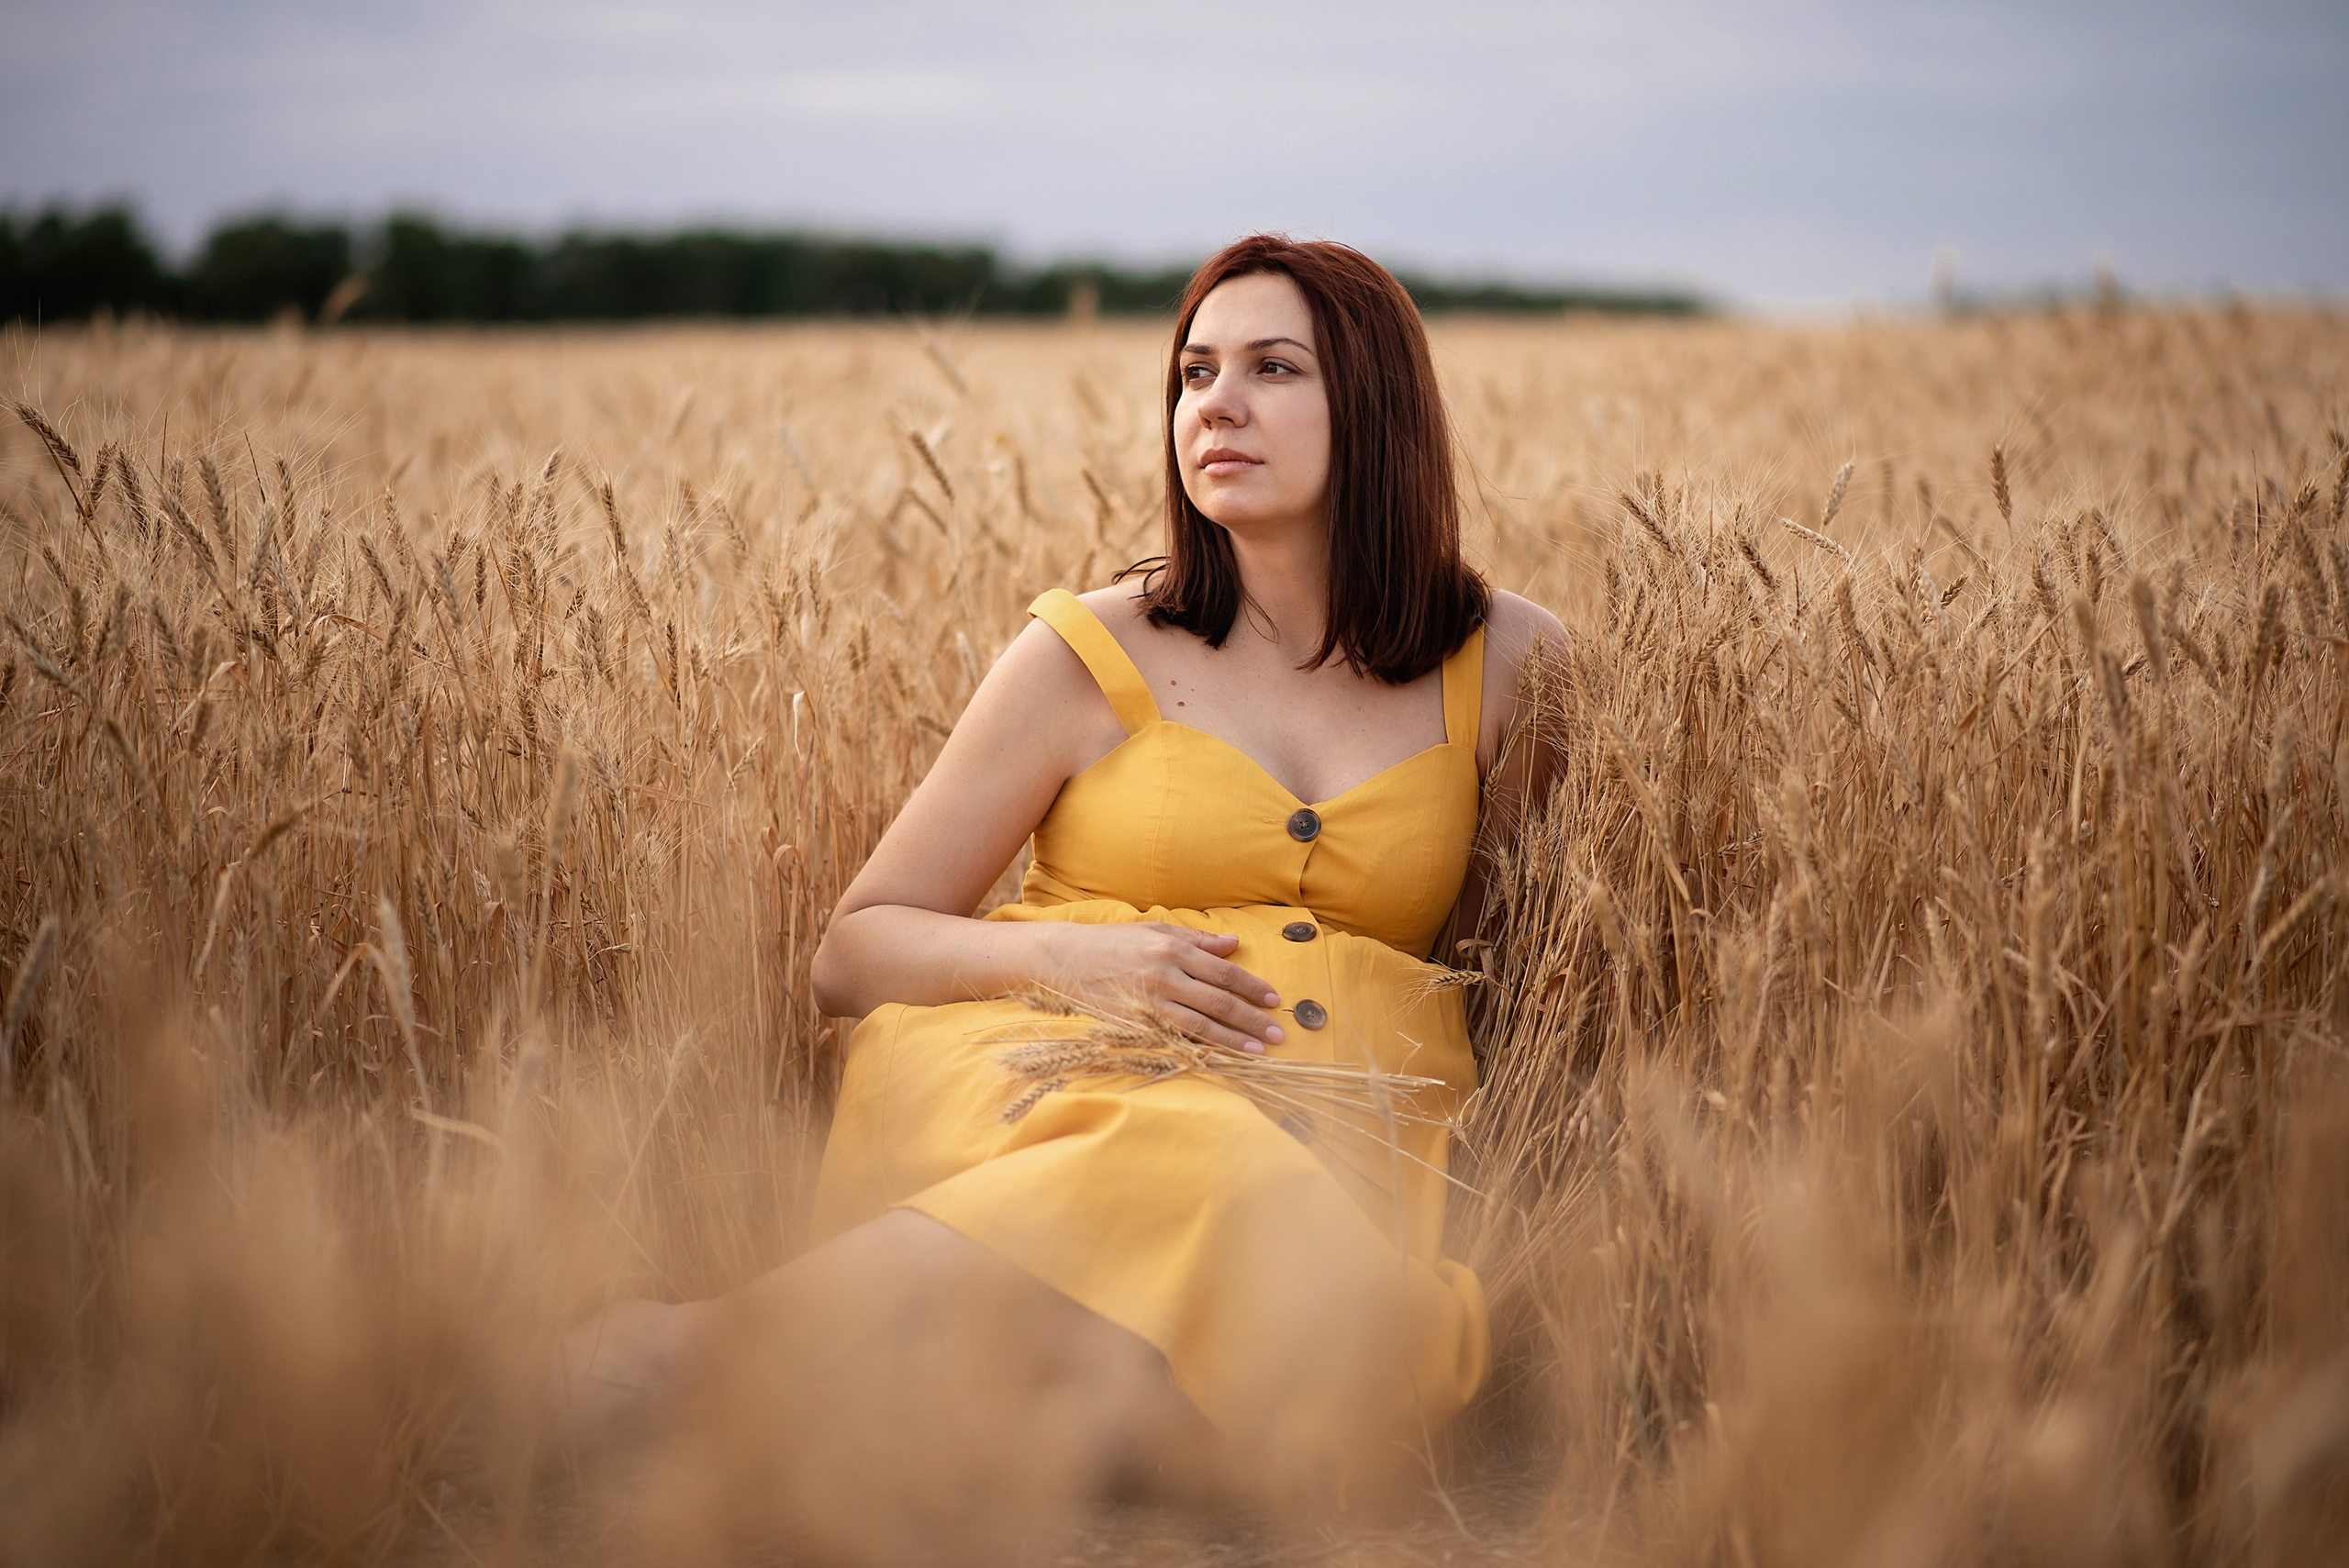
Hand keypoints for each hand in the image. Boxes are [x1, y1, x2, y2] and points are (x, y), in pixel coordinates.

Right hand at [1037, 922, 1284, 1053]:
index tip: (1273, 999)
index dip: (1251, 987)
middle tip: (1278, 1032)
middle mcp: (1165, 975)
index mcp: (1173, 948)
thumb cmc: (1113, 942)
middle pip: (1219, 1001)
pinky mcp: (1136, 1023)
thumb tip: (1233, 944)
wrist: (1064, 959)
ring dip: (1234, 1039)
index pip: (1223, 971)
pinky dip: (1201, 1048)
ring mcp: (1150, 1002)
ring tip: (1259, 1050)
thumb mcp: (1156, 929)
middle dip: (1252, 1018)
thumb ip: (1197, 939)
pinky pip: (1176, 1038)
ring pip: (1201, 1025)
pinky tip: (1221, 1057)